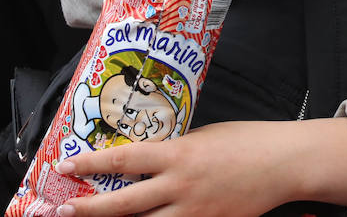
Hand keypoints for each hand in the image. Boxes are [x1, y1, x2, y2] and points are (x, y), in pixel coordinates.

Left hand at [54, 118, 346, 216]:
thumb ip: (174, 151)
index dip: (90, 164)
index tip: (64, 165)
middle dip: (88, 209)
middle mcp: (180, 187)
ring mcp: (194, 212)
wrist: (284, 164)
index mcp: (179, 154)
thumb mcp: (204, 136)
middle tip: (62, 211)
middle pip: (123, 204)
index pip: (124, 160)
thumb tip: (148, 162)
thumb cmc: (247, 142)